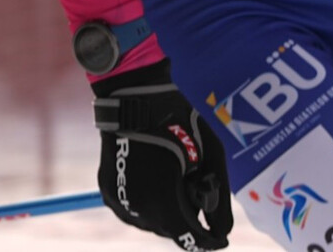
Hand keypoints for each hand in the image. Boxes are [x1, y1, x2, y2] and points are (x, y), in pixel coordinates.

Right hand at [94, 59, 232, 249]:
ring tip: (174, 176)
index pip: (188, 235)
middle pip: (170, 230)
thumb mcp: (211, 156)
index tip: (219, 240)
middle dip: (188, 217)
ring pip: (151, 223)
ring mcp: (119, 200)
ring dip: (168, 211)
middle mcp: (137, 206)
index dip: (207, 240)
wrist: (136, 96)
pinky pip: (134, 211)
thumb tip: (223, 234)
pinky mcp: (108, 192)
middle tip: (196, 186)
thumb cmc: (180, 120)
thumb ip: (219, 198)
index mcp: (163, 197)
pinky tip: (157, 178)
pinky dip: (149, 203)